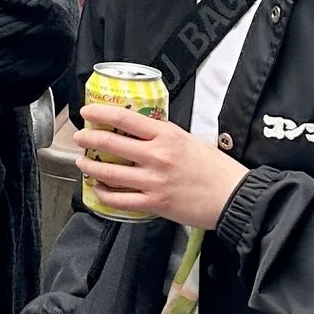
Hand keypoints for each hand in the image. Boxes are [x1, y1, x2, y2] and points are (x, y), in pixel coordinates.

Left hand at [76, 104, 246, 229]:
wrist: (234, 196)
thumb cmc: (216, 168)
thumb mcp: (188, 139)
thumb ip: (163, 135)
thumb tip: (141, 130)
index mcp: (166, 135)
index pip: (124, 118)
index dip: (99, 112)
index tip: (87, 111)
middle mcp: (156, 155)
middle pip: (110, 143)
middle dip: (88, 138)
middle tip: (79, 136)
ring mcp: (154, 181)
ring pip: (110, 172)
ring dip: (90, 166)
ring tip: (83, 163)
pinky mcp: (155, 203)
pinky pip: (120, 200)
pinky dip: (104, 194)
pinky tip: (98, 189)